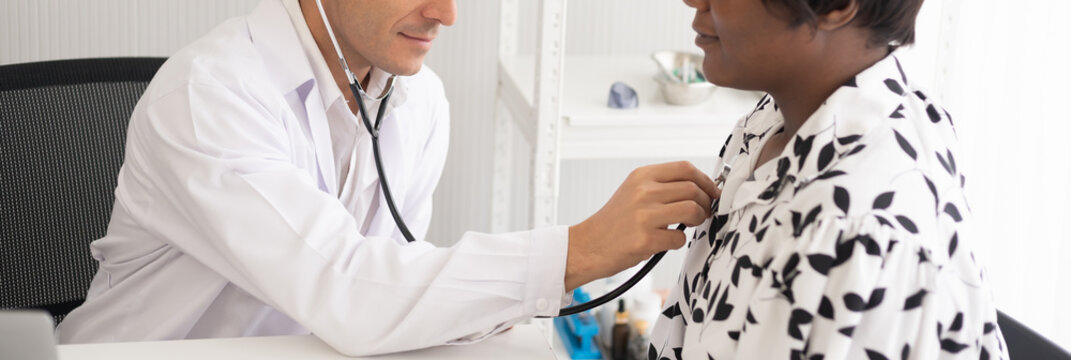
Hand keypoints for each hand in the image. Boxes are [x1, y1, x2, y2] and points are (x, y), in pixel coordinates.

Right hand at [564, 161, 720, 290]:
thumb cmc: (614, 222)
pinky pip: (679, 238)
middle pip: (693, 189)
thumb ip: (662, 187)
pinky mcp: (645, 239)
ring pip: (692, 210)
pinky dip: (678, 242)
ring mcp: (644, 215)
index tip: (712, 192)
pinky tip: (665, 242)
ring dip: (697, 220)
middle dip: (706, 203)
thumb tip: (700, 188)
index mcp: (641, 176)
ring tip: (688, 225)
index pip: (685, 168)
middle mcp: (643, 191)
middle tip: (702, 213)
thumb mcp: (634, 192)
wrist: (588, 245)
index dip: (705, 180)